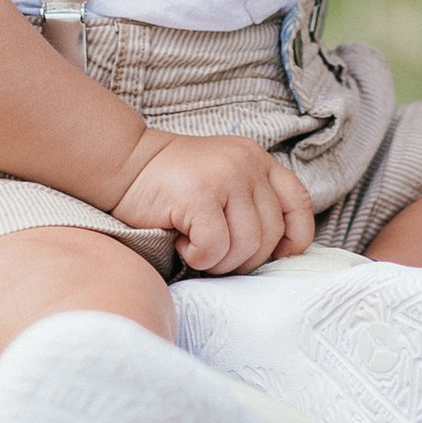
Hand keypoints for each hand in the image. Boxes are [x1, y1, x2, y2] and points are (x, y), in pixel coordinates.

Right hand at [109, 128, 314, 273]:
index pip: (298, 203)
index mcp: (258, 161)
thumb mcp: (223, 182)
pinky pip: (215, 248)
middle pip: (270, 235)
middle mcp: (248, 164)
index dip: (295, 237)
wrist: (123, 165)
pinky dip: (199, 257)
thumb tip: (279, 254)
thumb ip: (251, 203)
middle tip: (214, 255)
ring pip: (245, 246)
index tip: (274, 255)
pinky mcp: (200, 194)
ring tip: (196, 247)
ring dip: (220, 261)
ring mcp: (225, 176)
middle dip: (243, 260)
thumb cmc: (172, 187)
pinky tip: (181, 242)